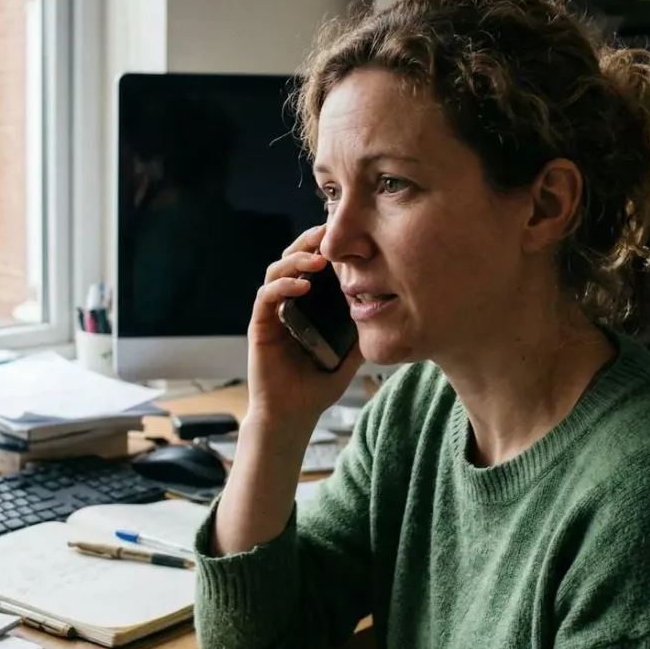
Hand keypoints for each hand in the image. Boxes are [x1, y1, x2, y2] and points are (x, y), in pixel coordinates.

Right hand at [246, 224, 364, 438]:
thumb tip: (389, 315)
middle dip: (308, 242)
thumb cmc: (317, 387)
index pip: (310, 265)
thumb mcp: (349, 356)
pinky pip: (266, 298)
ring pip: (275, 271)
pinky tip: (301, 285)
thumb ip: (362, 333)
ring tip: (319, 260)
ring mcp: (271, 314)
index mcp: (305, 306)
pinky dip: (282, 286)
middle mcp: (286, 304)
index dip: (323, 246)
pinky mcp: (259, 327)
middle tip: (329, 232)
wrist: (293, 416)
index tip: (345, 232)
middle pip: (290, 259)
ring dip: (296, 260)